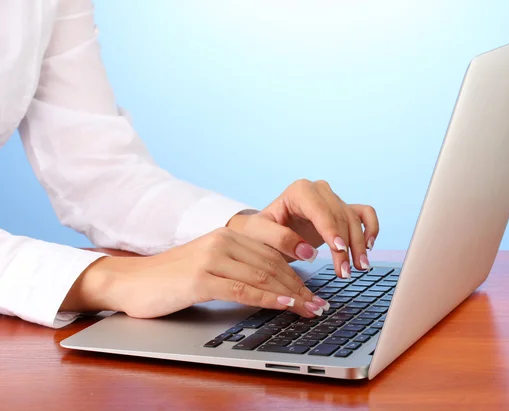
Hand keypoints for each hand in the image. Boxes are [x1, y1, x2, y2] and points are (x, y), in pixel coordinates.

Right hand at [61, 228, 329, 318]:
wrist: (131, 282)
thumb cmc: (172, 278)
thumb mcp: (210, 265)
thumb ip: (238, 268)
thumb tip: (274, 285)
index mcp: (227, 235)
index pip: (272, 253)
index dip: (297, 272)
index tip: (315, 287)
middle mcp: (222, 241)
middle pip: (272, 265)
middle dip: (300, 287)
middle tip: (319, 304)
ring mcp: (211, 258)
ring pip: (262, 276)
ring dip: (291, 295)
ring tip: (310, 308)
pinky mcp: (200, 278)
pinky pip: (242, 290)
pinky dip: (267, 299)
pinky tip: (284, 305)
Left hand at [227, 179, 378, 278]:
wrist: (265, 230)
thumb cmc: (260, 230)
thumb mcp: (260, 234)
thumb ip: (279, 239)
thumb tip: (307, 252)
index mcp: (299, 191)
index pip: (320, 210)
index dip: (331, 229)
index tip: (338, 249)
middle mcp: (319, 191)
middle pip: (339, 217)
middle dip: (346, 246)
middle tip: (345, 272)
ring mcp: (333, 199)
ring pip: (354, 219)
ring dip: (359, 244)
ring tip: (359, 268)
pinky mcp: (342, 210)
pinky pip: (364, 214)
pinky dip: (371, 228)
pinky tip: (369, 246)